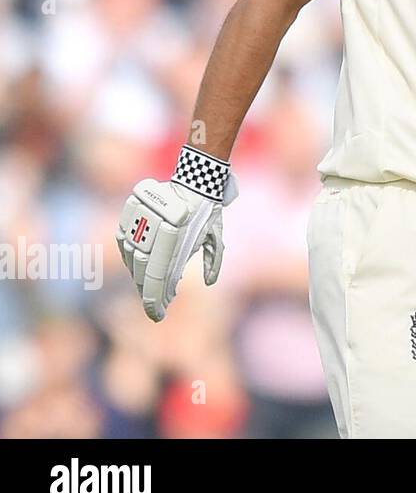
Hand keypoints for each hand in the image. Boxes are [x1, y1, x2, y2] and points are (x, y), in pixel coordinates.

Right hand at [116, 145, 235, 321]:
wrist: (196, 177)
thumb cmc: (209, 211)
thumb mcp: (215, 236)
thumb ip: (213, 260)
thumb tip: (209, 282)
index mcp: (176, 231)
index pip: (159, 274)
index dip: (155, 299)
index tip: (157, 315)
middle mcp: (155, 223)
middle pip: (143, 267)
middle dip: (149, 290)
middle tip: (157, 305)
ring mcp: (140, 215)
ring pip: (131, 255)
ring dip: (139, 276)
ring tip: (150, 289)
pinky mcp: (129, 210)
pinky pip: (123, 240)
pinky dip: (130, 257)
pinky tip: (138, 268)